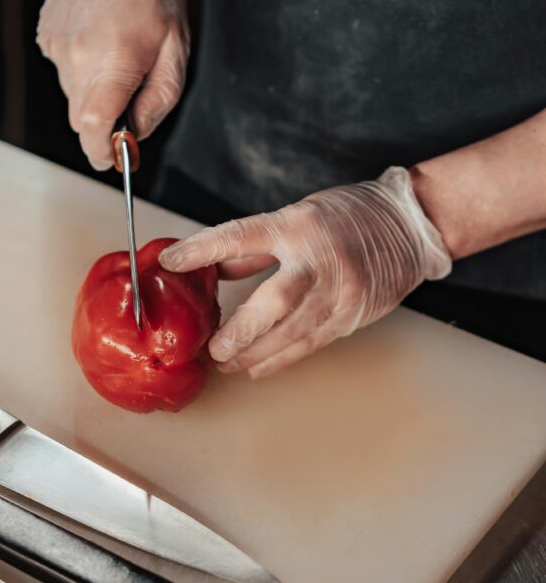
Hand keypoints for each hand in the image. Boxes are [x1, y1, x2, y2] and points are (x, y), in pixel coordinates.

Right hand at [37, 0, 188, 169]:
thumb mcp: (175, 48)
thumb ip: (158, 100)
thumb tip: (135, 135)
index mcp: (112, 63)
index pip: (94, 130)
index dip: (103, 152)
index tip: (115, 157)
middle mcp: (77, 58)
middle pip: (82, 120)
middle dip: (105, 122)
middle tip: (130, 95)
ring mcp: (57, 47)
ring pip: (74, 95)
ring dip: (95, 89)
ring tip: (117, 51)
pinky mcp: (46, 38)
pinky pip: (65, 71)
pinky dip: (82, 68)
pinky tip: (99, 38)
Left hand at [159, 168, 451, 377]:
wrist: (411, 224)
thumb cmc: (348, 215)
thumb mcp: (298, 214)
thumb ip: (255, 245)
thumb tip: (213, 266)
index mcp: (297, 225)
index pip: (239, 236)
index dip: (201, 250)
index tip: (170, 262)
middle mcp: (319, 259)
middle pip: (273, 302)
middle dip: (240, 331)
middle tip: (213, 350)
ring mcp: (341, 291)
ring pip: (292, 332)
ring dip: (256, 354)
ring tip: (226, 364)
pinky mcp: (353, 314)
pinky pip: (311, 343)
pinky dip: (281, 358)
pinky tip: (257, 368)